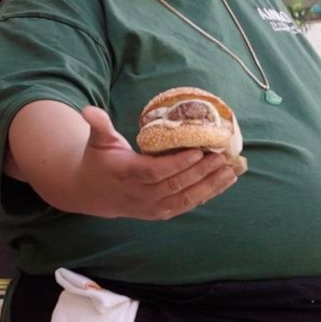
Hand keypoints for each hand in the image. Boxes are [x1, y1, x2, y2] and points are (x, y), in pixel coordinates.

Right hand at [6, 100, 239, 220]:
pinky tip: (225, 181)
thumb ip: (98, 124)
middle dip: (202, 171)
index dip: (178, 164)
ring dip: (211, 184)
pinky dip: (209, 194)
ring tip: (232, 168)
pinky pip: (188, 204)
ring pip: (186, 197)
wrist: (93, 192)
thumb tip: (89, 109)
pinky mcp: (162, 212)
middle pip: (176, 184)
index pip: (156, 172)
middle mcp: (141, 195)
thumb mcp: (97, 140)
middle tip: (222, 154)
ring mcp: (152, 207)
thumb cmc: (98, 159)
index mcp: (127, 174)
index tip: (198, 150)